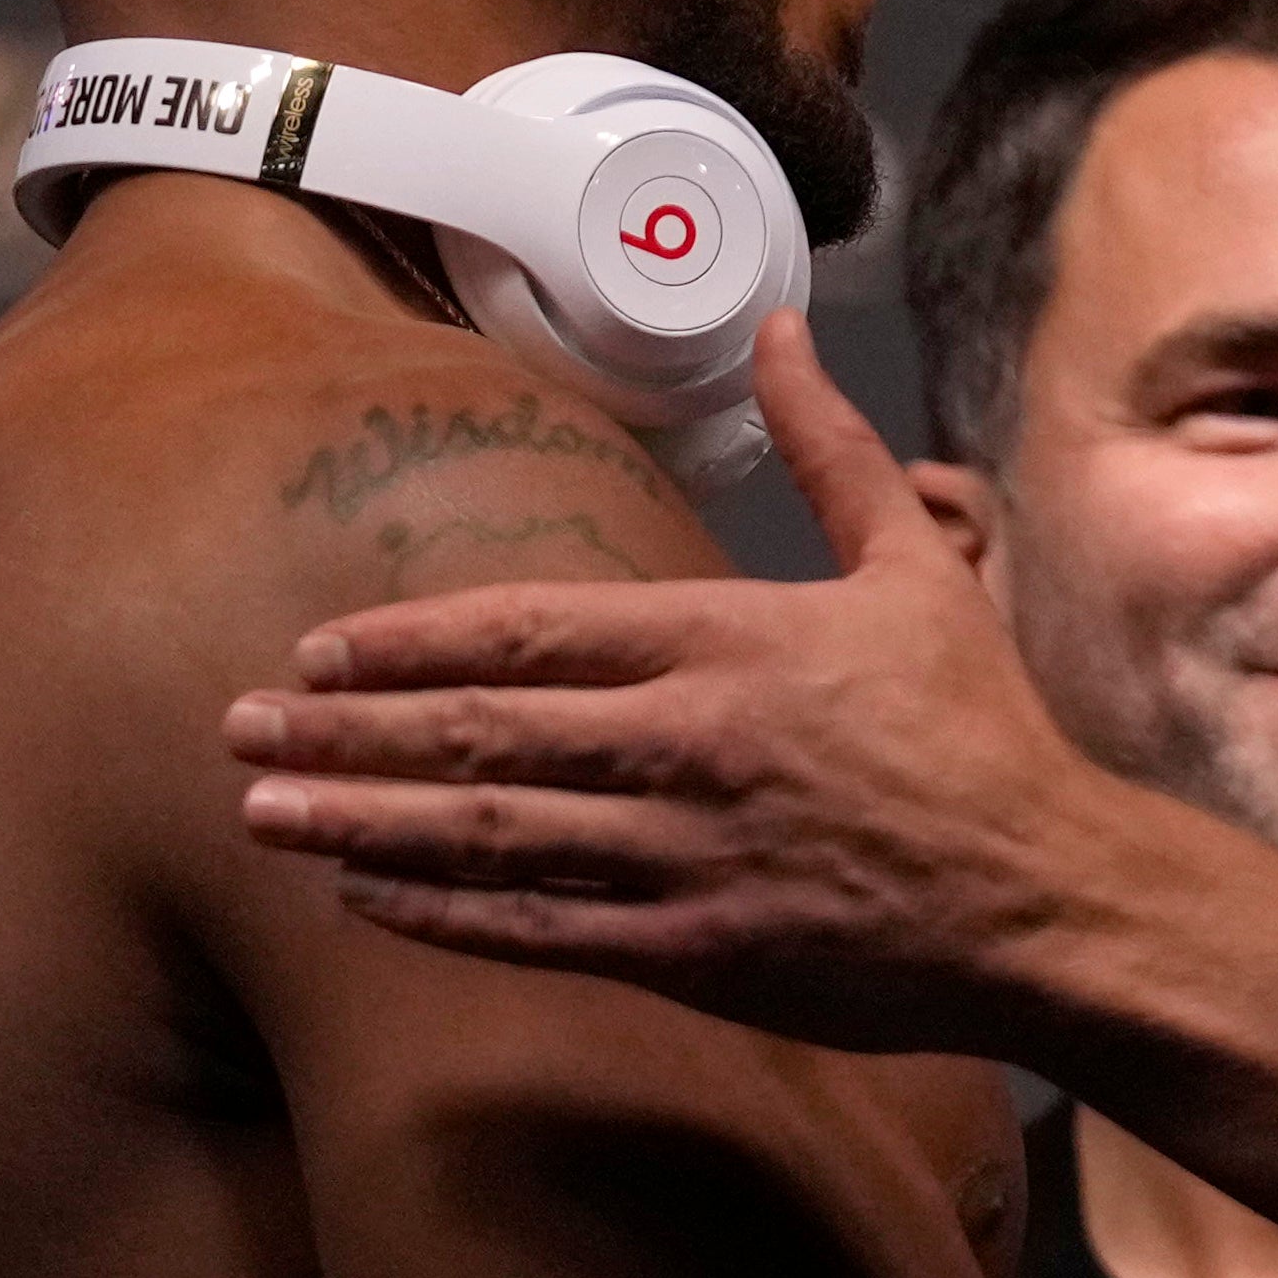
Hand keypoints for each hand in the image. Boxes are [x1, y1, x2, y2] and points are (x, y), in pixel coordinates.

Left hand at [222, 315, 1121, 1052]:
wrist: (1045, 895)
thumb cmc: (980, 732)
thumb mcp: (914, 567)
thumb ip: (831, 448)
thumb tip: (780, 328)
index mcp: (726, 642)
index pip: (526, 631)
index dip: (406, 641)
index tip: (315, 652)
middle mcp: (686, 745)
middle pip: (474, 732)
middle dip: (338, 734)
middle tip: (232, 731)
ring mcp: (683, 854)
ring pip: (484, 835)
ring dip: (360, 826)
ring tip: (264, 817)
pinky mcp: (695, 950)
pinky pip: (538, 930)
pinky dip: (443, 915)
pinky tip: (369, 903)